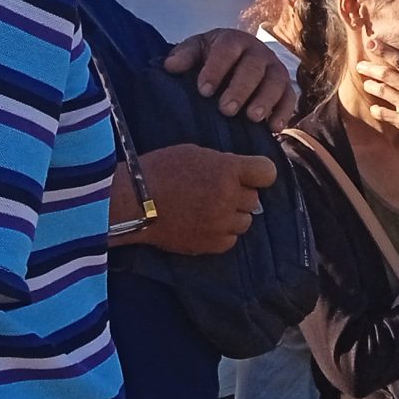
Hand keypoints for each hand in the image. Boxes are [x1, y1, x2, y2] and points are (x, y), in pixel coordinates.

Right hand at [139, 145, 277, 255]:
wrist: (131, 202)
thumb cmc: (159, 171)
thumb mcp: (194, 153)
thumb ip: (222, 164)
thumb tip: (240, 174)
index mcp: (227, 170)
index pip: (268, 172)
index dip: (258, 174)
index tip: (249, 175)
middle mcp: (230, 197)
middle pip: (254, 199)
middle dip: (239, 195)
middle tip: (215, 192)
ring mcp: (221, 223)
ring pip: (246, 221)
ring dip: (232, 216)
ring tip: (208, 210)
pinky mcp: (211, 244)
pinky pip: (231, 240)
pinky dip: (221, 234)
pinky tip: (203, 225)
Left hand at [168, 31, 296, 129]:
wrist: (235, 61)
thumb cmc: (212, 58)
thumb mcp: (196, 50)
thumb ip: (184, 56)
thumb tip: (170, 67)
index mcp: (234, 41)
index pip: (227, 51)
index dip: (216, 69)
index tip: (204, 90)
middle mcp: (258, 52)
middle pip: (253, 67)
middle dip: (240, 88)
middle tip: (226, 109)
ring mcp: (275, 70)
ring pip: (276, 82)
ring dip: (265, 100)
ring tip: (252, 118)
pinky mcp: (286, 88)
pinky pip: (290, 99)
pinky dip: (284, 113)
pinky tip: (274, 129)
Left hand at [357, 45, 398, 179]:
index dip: (384, 51)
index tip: (372, 43)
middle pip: (386, 75)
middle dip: (370, 68)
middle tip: (360, 64)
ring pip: (383, 92)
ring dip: (371, 86)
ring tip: (366, 83)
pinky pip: (384, 114)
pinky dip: (376, 110)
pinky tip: (374, 108)